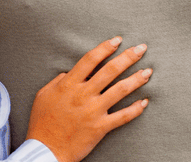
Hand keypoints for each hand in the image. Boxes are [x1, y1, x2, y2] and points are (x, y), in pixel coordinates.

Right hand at [25, 37, 150, 161]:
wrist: (46, 149)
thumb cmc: (42, 122)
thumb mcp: (44, 95)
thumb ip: (58, 81)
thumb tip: (70, 72)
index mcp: (69, 84)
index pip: (91, 59)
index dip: (105, 47)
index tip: (117, 40)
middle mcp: (83, 94)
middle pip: (110, 70)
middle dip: (128, 57)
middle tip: (141, 49)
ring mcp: (93, 111)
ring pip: (120, 90)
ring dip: (137, 79)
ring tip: (148, 71)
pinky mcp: (100, 127)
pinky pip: (123, 116)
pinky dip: (135, 109)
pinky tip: (144, 101)